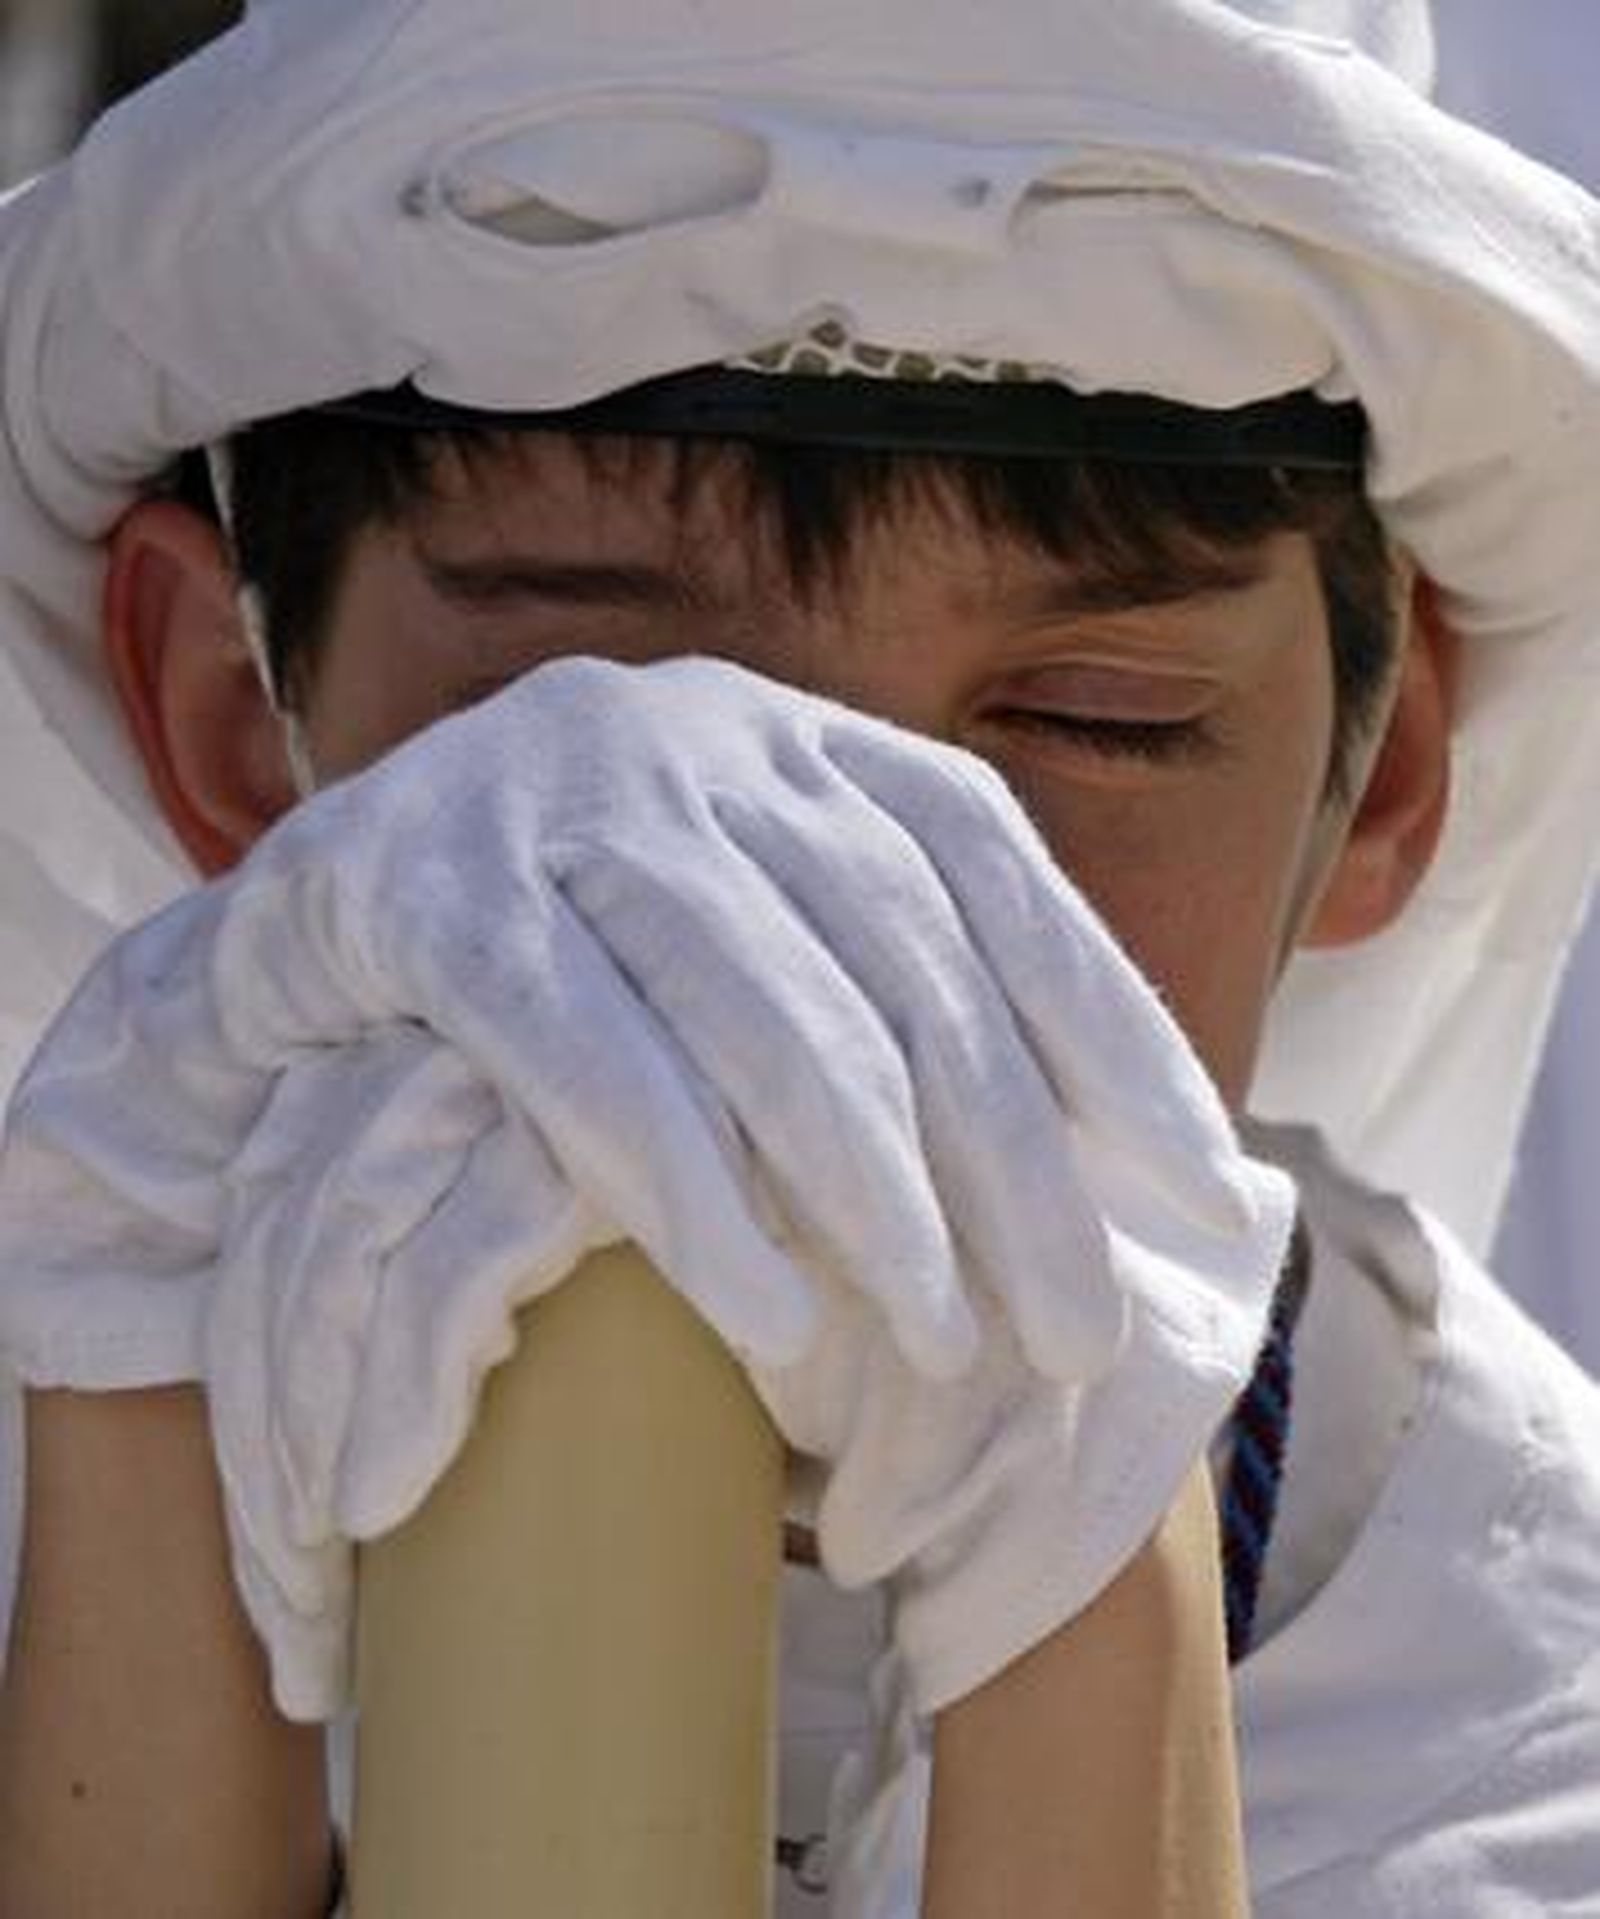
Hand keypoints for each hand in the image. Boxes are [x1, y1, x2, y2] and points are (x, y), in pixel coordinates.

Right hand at [0, 657, 1290, 1711]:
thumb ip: (895, 984)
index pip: (988, 870)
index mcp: (794, 739)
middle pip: (900, 959)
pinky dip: (688, 1196)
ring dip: (868, 1193)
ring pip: (760, 1008)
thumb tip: (1116, 1140)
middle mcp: (698, 739)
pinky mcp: (433, 894)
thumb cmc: (575, 948)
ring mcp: (560, 799)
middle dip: (1006, 1161)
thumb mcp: (750, 925)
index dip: (1108, 1022)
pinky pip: (585, 1056)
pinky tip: (767, 1316)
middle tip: (1076, 1333)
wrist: (314, 912)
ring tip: (938, 1346)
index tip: (1204, 1182)